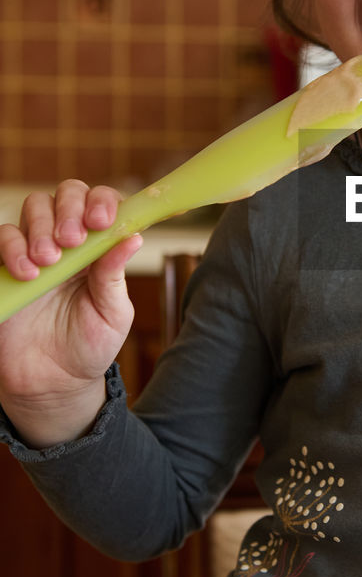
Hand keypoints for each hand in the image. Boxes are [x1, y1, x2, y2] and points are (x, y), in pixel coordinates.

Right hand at [0, 181, 140, 447]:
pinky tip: (28, 273)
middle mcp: (67, 240)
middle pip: (64, 195)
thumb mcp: (113, 314)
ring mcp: (34, 250)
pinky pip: (1, 237)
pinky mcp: (5, 268)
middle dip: (69, 209)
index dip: (102, 202)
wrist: (52, 382)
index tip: (101, 221)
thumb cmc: (89, 345)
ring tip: (48, 261)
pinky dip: (12, 247)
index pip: (101, 203)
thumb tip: (134, 237)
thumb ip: (115, 276)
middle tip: (72, 239)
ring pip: (33, 208)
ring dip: (40, 228)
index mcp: (99, 246)